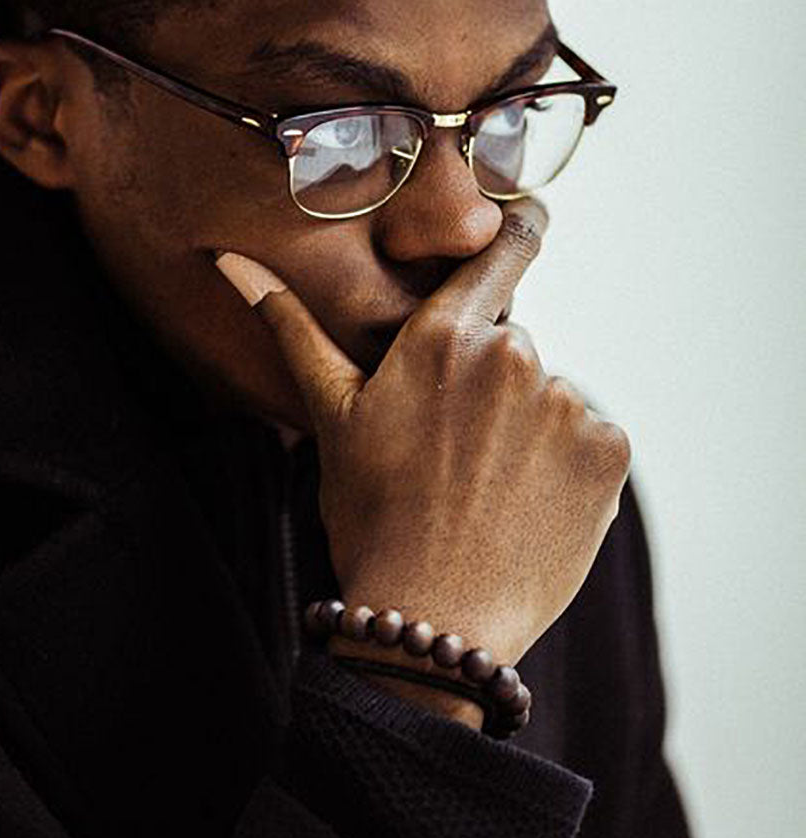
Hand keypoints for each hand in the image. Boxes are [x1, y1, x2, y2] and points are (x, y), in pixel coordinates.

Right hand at [215, 200, 631, 667]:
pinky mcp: (609, 451)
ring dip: (529, 429)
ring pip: (551, 395)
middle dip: (490, 383)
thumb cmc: (370, 517)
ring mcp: (566, 401)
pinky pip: (592, 439)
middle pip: (514, 344)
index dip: (521, 229)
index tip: (532, 216)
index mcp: (444, 335)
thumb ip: (292, 328)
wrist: (432, 621)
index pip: (503, 249)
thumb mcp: (329, 418)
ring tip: (486, 490)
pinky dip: (569, 468)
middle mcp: (512, 353)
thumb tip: (228, 259)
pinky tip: (526, 507)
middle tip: (454, 451)